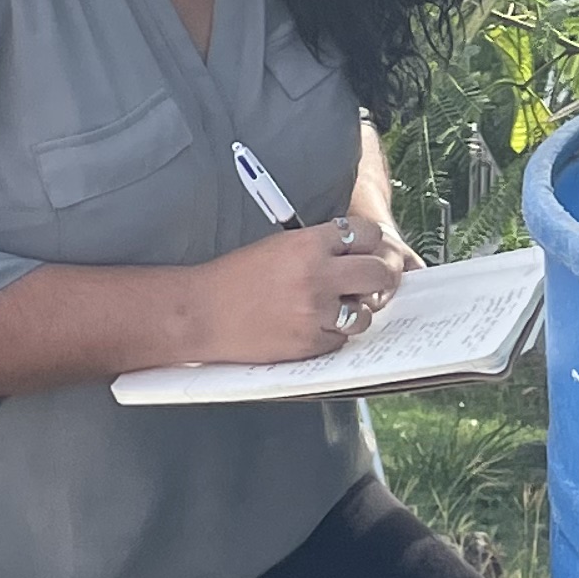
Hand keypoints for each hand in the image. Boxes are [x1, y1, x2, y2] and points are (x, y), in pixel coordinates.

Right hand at [190, 219, 408, 363]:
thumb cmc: (233, 278)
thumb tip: (357, 252)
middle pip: (378, 273)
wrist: (200, 313)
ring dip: (355, 311)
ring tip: (332, 308)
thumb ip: (318, 247)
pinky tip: (312, 326)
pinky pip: (342, 339)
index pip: (367, 234)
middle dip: (377, 277)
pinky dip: (332, 334)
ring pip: (365, 313)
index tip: (366, 250)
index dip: (370, 242)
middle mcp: (317, 276)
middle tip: (368, 282)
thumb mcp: (278, 246)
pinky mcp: (310, 343)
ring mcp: (316, 312)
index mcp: (308, 244)